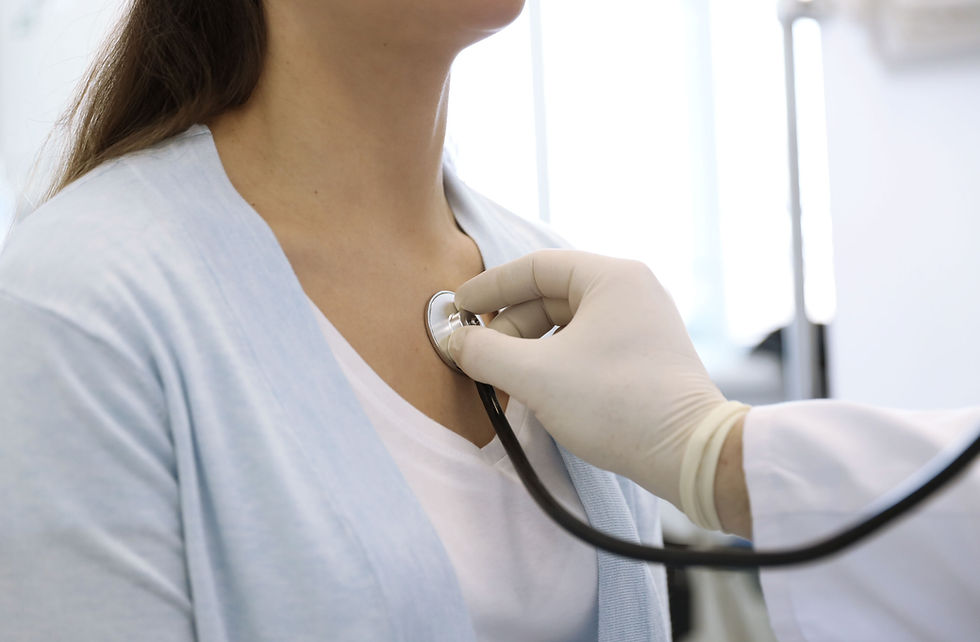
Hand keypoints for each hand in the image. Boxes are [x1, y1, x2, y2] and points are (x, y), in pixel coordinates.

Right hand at [449, 250, 749, 528]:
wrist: (690, 454)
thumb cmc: (616, 404)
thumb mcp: (536, 376)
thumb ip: (485, 352)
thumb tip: (454, 342)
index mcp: (612, 277)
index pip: (535, 267)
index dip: (490, 287)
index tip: (458, 308)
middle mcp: (632, 290)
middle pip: (551, 295)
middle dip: (509, 326)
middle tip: (481, 357)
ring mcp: (644, 323)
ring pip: (569, 323)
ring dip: (530, 347)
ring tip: (506, 379)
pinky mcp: (648, 355)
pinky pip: (588, 344)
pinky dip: (556, 359)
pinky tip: (538, 388)